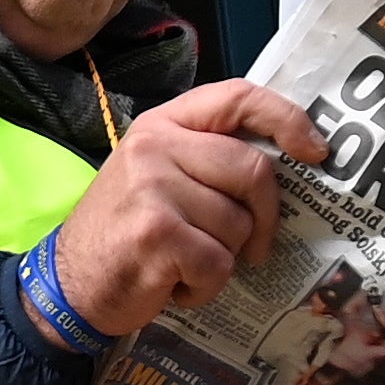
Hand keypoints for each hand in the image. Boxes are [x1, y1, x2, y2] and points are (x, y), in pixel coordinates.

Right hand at [49, 81, 324, 337]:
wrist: (68, 284)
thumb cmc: (124, 232)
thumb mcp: (156, 175)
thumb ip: (207, 158)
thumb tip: (290, 163)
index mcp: (163, 124)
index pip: (238, 97)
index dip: (287, 119)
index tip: (316, 151)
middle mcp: (155, 146)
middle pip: (253, 171)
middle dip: (264, 218)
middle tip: (250, 246)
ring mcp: (153, 188)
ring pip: (239, 225)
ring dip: (224, 259)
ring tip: (185, 263)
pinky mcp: (156, 234)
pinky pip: (218, 263)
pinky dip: (205, 287)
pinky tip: (174, 285)